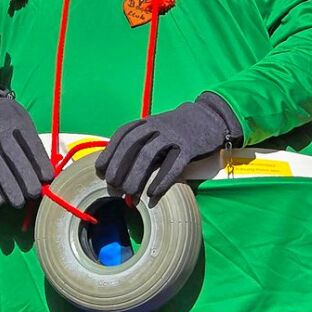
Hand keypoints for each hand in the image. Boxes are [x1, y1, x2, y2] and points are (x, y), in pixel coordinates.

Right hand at [0, 86, 54, 207]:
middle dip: (26, 179)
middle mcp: (1, 135)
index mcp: (19, 124)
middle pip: (15, 159)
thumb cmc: (13, 122)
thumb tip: (47, 175)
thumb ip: (35, 146)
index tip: (49, 178)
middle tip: (35, 193)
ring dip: (10, 189)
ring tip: (20, 203)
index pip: (32, 146)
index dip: (41, 164)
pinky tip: (1, 202)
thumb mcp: (27, 125)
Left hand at [95, 93, 242, 199]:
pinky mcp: (190, 147)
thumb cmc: (178, 131)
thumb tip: (122, 177)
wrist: (211, 117)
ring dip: (136, 175)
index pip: (122, 135)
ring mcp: (174, 135)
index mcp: (146, 122)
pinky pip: (174, 165)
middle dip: (119, 166)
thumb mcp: (157, 132)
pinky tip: (152, 195)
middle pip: (132, 145)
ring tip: (129, 193)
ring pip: (150, 154)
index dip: (109, 153)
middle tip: (113, 187)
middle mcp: (157, 126)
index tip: (100, 171)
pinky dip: (161, 180)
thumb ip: (142, 149)